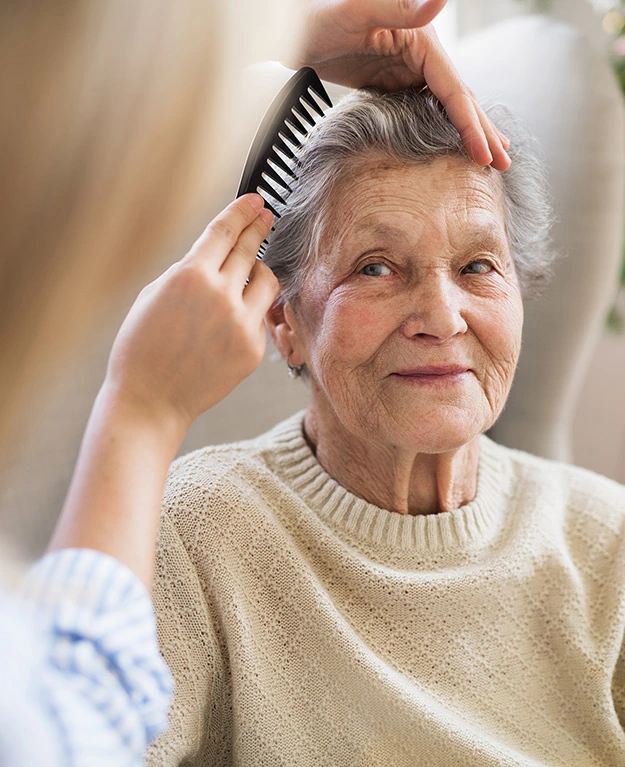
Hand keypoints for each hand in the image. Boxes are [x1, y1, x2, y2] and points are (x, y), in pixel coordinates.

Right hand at [104, 194, 277, 439]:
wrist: (150, 399)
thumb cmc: (143, 349)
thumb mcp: (154, 295)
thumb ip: (188, 271)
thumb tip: (215, 256)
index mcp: (190, 276)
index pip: (224, 231)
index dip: (242, 212)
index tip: (254, 201)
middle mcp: (221, 296)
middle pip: (249, 249)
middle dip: (259, 228)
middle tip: (266, 216)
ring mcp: (241, 324)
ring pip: (267, 281)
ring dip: (260, 271)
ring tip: (251, 271)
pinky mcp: (253, 348)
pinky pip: (260, 316)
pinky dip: (250, 311)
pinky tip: (231, 319)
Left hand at [294, 0, 510, 169]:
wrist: (294, 27)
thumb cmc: (319, 15)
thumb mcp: (357, 10)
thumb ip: (399, 7)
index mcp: (422, 41)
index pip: (455, 90)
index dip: (471, 125)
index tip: (486, 155)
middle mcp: (423, 54)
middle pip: (460, 98)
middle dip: (482, 132)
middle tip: (505, 163)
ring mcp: (409, 68)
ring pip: (447, 105)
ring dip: (469, 130)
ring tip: (490, 155)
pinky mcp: (394, 81)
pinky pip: (426, 109)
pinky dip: (443, 127)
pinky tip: (452, 141)